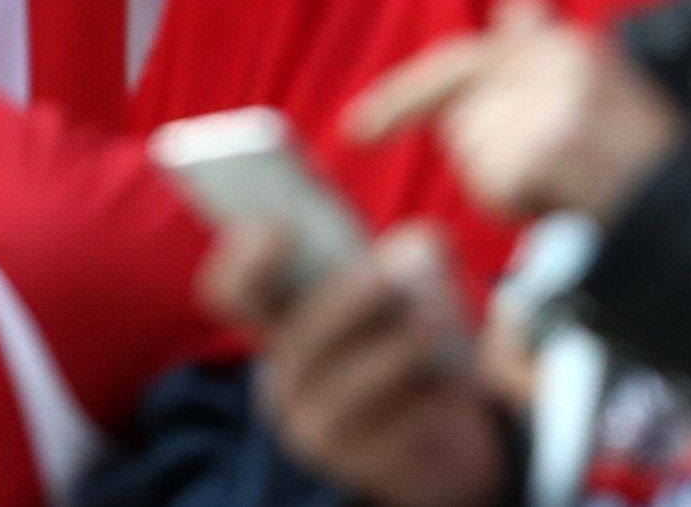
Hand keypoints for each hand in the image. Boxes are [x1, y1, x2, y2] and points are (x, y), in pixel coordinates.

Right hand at [202, 221, 510, 506]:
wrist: (434, 444)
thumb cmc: (404, 348)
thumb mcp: (398, 296)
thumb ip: (406, 259)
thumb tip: (430, 244)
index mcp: (278, 325)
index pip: (231, 293)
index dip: (243, 262)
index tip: (279, 229)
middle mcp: (283, 378)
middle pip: (304, 333)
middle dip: (359, 294)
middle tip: (412, 265)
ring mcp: (315, 427)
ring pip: (354, 379)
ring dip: (405, 342)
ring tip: (444, 320)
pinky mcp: (360, 462)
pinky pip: (398, 420)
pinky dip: (435, 393)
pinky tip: (459, 378)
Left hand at [350, 0, 686, 220]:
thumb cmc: (646, 162)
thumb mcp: (606, 90)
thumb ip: (548, 53)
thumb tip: (514, 6)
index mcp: (568, 44)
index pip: (461, 62)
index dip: (402, 98)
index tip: (354, 130)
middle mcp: (555, 61)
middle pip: (460, 114)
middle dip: (485, 152)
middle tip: (551, 176)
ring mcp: (548, 105)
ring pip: (472, 152)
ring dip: (503, 182)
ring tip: (568, 186)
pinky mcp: (543, 149)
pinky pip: (492, 187)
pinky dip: (517, 207)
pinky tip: (565, 204)